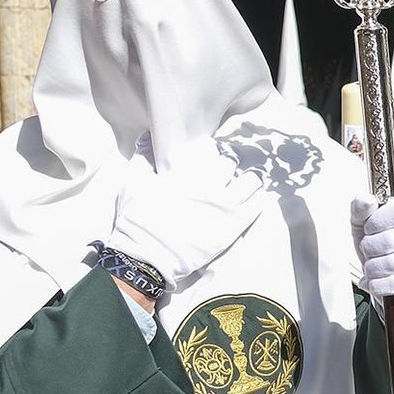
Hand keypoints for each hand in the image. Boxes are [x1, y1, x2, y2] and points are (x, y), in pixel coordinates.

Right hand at [107, 149, 269, 285]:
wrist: (148, 257)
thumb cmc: (138, 220)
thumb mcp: (133, 183)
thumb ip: (142, 157)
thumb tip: (148, 137)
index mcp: (189, 172)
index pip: (213, 149)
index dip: (215, 149)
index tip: (214, 152)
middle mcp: (210, 186)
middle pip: (233, 162)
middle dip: (232, 160)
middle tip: (230, 165)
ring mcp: (225, 206)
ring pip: (252, 181)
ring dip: (251, 178)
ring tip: (248, 180)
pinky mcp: (233, 227)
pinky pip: (258, 205)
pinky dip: (260, 198)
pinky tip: (258, 197)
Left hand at [352, 197, 393, 302]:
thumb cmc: (382, 247)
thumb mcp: (367, 225)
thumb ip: (361, 210)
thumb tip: (364, 199)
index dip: (376, 222)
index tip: (369, 229)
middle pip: (391, 240)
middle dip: (370, 249)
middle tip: (369, 252)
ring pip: (393, 264)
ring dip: (373, 269)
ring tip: (372, 268)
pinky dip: (378, 285)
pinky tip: (376, 281)